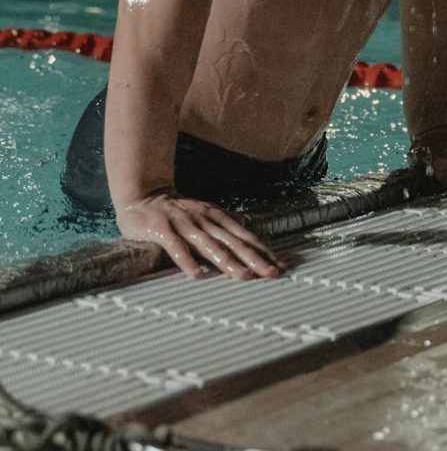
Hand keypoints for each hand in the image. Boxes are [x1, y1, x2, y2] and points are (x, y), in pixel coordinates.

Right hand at [116, 192, 286, 279]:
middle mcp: (204, 220)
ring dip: (227, 261)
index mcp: (215, 217)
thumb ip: (224, 220)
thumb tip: (246, 223)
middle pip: (232, 242)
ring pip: (209, 245)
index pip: (244, 236)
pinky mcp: (162, 230)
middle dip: (254, 259)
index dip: (262, 251)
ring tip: (243, 276)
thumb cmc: (175, 209)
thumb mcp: (204, 211)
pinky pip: (176, 247)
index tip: (279, 266)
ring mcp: (183, 224)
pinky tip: (196, 275)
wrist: (142, 195)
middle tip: (271, 274)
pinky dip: (186, 260)